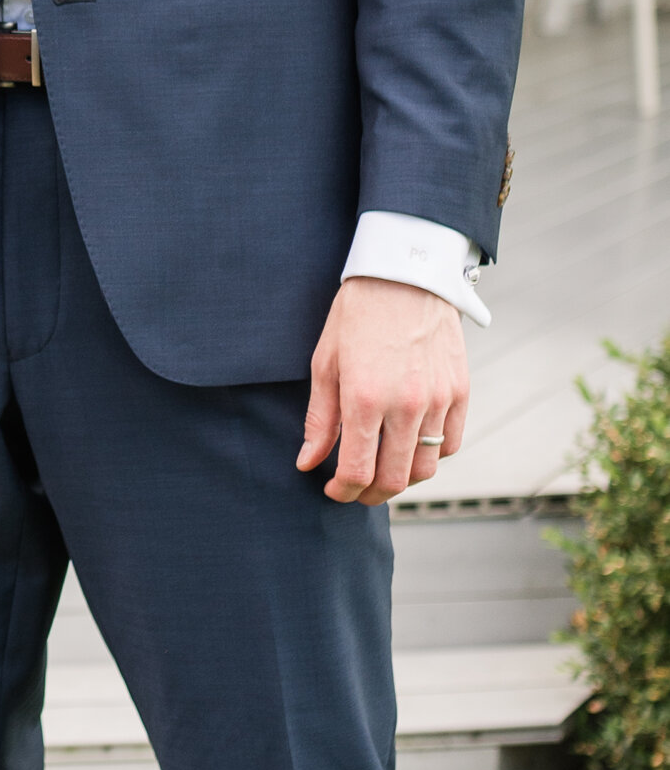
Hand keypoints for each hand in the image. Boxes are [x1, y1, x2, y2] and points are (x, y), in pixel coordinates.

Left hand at [298, 278, 468, 502]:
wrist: (405, 275)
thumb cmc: (357, 315)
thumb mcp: (325, 363)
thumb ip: (319, 420)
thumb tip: (309, 463)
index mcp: (364, 399)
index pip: (357, 472)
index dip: (342, 492)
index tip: (333, 491)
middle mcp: (405, 406)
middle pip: (393, 480)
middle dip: (369, 494)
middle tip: (355, 490)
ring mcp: (437, 400)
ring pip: (425, 468)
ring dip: (401, 479)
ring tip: (382, 470)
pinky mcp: (459, 392)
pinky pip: (450, 443)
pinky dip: (431, 455)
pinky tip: (410, 446)